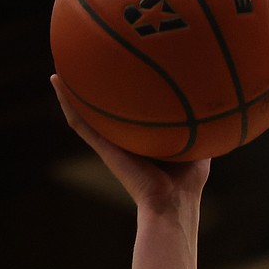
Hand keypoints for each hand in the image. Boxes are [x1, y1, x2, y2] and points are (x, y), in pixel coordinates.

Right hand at [50, 74, 209, 208]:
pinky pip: (81, 123)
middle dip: (97, 92)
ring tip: (62, 68)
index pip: (132, 115)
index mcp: (144, 139)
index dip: (127, 96)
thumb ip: (202, 128)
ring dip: (72, 93)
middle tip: (88, 64)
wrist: (172, 203)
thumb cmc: (188, 183)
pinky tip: (56, 80)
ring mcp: (111, 143)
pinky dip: (66, 102)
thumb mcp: (200, 148)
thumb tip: (212, 106)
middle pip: (107, 112)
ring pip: (87, 115)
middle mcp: (124, 139)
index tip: (121, 72)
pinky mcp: (104, 147)